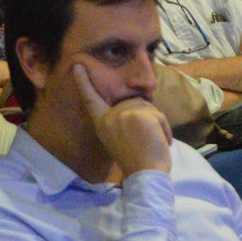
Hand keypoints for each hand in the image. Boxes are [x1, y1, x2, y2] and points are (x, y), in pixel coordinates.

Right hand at [73, 63, 171, 178]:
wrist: (145, 175)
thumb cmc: (137, 161)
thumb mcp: (121, 138)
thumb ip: (123, 120)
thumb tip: (141, 102)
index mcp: (102, 124)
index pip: (91, 100)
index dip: (84, 82)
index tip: (77, 66)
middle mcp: (110, 117)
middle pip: (135, 102)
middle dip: (146, 118)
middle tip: (144, 141)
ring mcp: (124, 114)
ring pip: (148, 107)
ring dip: (157, 124)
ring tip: (151, 143)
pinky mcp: (139, 114)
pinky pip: (158, 115)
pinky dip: (164, 128)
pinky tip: (159, 142)